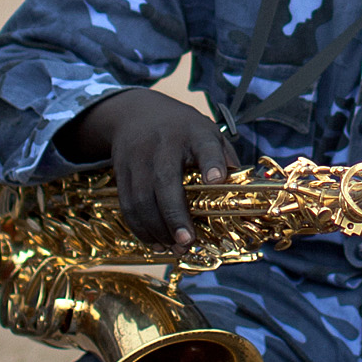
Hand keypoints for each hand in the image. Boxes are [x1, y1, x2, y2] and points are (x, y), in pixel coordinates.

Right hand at [81, 88, 231, 246]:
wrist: (134, 113)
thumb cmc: (181, 130)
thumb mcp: (206, 132)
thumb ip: (223, 158)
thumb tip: (241, 190)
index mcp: (193, 133)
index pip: (205, 145)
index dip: (211, 162)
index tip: (216, 178)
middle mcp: (163, 143)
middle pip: (165, 180)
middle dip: (174, 214)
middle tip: (187, 241)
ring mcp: (138, 157)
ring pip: (142, 197)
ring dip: (157, 228)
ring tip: (173, 248)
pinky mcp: (121, 172)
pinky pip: (127, 204)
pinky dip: (140, 227)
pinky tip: (155, 241)